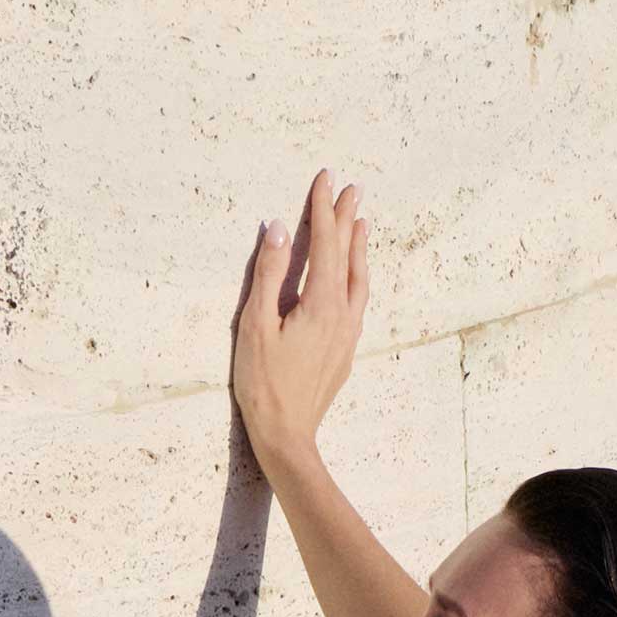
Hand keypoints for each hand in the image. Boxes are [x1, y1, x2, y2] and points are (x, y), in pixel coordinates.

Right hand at [230, 166, 368, 475]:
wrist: (287, 438)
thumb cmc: (264, 386)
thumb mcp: (255, 326)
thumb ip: (268, 275)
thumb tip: (277, 230)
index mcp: (321, 304)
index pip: (325, 244)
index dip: (323, 209)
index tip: (325, 179)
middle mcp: (343, 315)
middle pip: (348, 256)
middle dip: (348, 219)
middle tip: (352, 188)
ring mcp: (348, 334)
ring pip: (358, 279)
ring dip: (358, 248)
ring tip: (361, 223)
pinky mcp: (345, 351)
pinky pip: (357, 300)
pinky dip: (357, 275)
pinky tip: (354, 274)